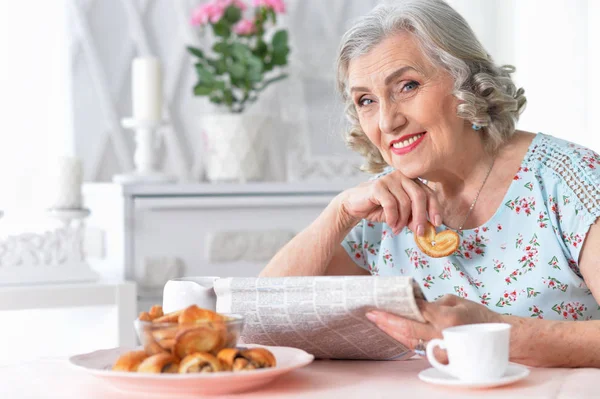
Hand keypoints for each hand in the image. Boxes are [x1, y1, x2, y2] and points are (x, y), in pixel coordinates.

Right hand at [337, 170, 441, 235]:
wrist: (355, 205)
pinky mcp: (378, 186)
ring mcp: (389, 179)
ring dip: (402, 220)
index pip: (428, 193)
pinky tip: (390, 224)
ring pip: (404, 202)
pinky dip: (393, 217)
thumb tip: (428, 228)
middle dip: (421, 216)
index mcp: (411, 181)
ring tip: (397, 229)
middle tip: (419, 232)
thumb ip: (413, 218)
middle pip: (419, 196)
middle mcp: (402, 176)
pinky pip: (391, 204)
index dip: (435, 209)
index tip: (437, 224)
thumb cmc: (380, 208)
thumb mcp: (400, 215)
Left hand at [366, 294, 503, 360]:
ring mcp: (443, 350)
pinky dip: (405, 340)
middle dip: (386, 322)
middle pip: (407, 330)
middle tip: (370, 315)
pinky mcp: (443, 359)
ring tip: (378, 322)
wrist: (499, 338)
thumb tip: (412, 305)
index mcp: (446, 318)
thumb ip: (432, 304)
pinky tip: (394, 333)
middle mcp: (442, 336)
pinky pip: (419, 349)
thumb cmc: (477, 315)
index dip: (394, 309)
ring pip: (410, 342)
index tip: (377, 306)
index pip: (414, 312)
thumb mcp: (456, 301)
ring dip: (393, 332)